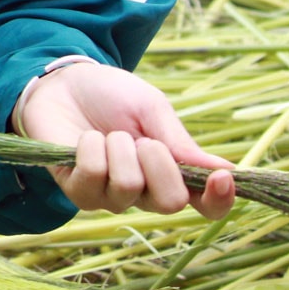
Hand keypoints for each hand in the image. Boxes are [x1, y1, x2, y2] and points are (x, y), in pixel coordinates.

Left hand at [17, 63, 235, 219]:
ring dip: (120, 147)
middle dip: (158, 162)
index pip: (206, 206)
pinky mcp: (77, 190)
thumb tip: (226, 169)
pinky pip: (93, 176)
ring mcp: (110, 196)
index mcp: (172, 173)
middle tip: (142, 139)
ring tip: (109, 133)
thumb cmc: (111, 96)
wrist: (62, 83)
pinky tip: (86, 139)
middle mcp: (145, 193)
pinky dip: (91, 147)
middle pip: (170, 203)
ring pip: (129, 187)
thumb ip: (180, 142)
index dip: (218, 200)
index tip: (221, 177)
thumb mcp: (152, 109)